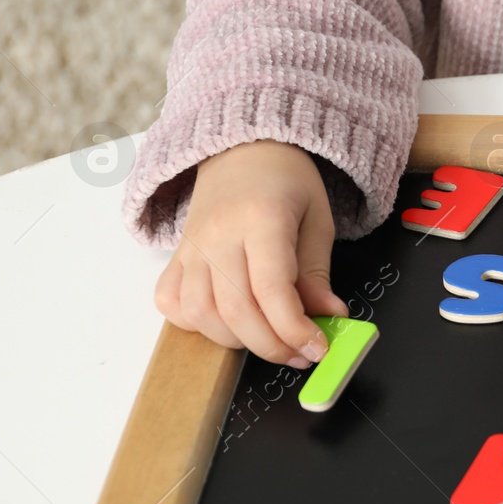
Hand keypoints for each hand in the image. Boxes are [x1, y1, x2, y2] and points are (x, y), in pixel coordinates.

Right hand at [154, 140, 349, 366]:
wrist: (243, 150)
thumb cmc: (285, 182)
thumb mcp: (318, 222)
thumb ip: (318, 274)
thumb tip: (329, 317)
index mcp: (261, 219)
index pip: (272, 290)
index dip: (294, 329)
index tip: (317, 348)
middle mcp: (219, 234)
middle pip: (235, 310)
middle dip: (272, 345)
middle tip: (299, 353)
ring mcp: (192, 246)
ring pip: (200, 314)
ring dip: (235, 340)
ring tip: (267, 337)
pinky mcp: (176, 256)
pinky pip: (172, 303)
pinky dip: (196, 324)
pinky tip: (226, 322)